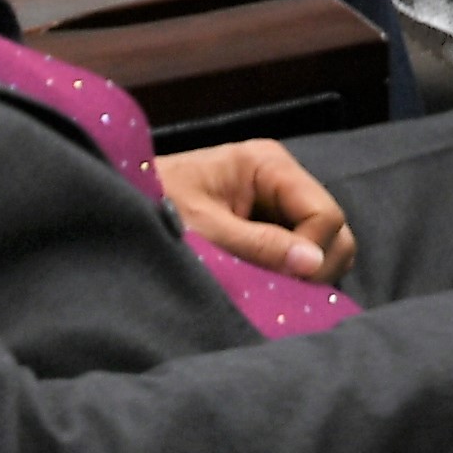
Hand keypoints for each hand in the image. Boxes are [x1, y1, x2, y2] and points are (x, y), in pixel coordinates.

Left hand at [155, 136, 356, 284]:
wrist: (120, 207)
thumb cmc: (156, 207)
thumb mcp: (206, 231)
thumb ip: (261, 247)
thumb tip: (314, 264)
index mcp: (268, 164)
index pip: (324, 213)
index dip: (312, 251)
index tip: (283, 280)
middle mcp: (281, 178)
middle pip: (332, 228)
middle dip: (314, 263)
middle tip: (279, 289)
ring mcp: (276, 202)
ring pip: (322, 243)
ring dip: (302, 270)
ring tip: (268, 286)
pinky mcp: (268, 224)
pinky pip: (300, 252)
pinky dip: (290, 272)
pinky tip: (264, 282)